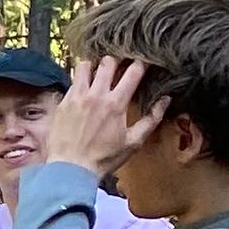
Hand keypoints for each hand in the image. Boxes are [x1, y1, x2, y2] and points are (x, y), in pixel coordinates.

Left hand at [41, 53, 167, 180]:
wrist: (71, 168)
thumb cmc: (104, 158)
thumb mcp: (133, 142)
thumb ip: (151, 119)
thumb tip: (165, 100)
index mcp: (116, 103)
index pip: (133, 71)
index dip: (142, 63)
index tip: (145, 62)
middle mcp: (96, 95)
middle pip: (108, 62)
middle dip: (117, 60)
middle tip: (121, 64)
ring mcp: (77, 96)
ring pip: (85, 66)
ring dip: (95, 65)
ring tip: (99, 71)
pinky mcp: (63, 101)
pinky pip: (72, 80)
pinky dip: (80, 79)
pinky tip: (85, 86)